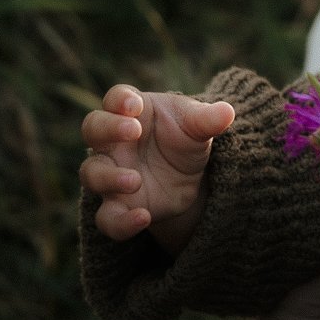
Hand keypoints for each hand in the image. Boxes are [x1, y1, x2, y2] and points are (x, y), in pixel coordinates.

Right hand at [80, 85, 234, 251]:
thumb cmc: (184, 140)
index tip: (134, 104)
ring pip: (91, 173)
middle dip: (108, 128)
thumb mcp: (198, 128)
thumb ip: (207, 120)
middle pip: (92, 128)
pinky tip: (144, 218)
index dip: (120, 99)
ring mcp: (111, 173)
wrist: (189, 178)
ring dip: (109, 177)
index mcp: (130, 113)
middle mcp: (113, 142)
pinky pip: (107, 218)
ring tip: (136, 181)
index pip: (115, 98)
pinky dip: (120, 222)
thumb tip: (228, 112)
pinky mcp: (117, 206)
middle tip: (133, 132)